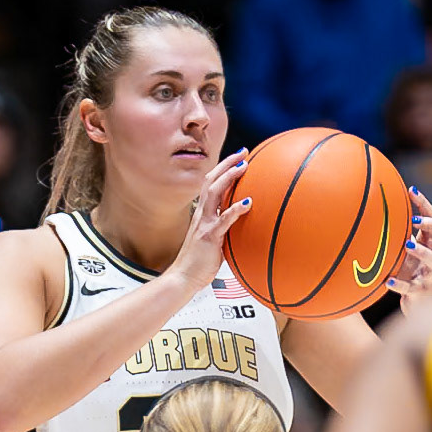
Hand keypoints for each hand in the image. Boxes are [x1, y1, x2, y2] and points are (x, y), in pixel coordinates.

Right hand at [168, 149, 255, 298]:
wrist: (183, 278)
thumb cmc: (198, 263)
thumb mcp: (212, 241)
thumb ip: (223, 229)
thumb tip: (239, 225)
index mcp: (202, 214)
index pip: (211, 184)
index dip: (224, 169)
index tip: (238, 158)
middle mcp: (202, 215)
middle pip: (212, 181)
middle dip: (227, 164)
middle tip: (244, 153)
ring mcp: (205, 224)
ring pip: (215, 193)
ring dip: (230, 177)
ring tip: (245, 166)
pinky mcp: (210, 237)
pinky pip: (223, 219)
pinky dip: (236, 209)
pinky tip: (248, 201)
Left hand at [389, 188, 431, 311]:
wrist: (416, 305)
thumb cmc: (409, 273)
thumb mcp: (402, 252)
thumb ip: (396, 235)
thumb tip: (372, 212)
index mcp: (430, 244)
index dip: (425, 204)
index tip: (411, 190)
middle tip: (416, 220)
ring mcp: (429, 275)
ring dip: (422, 251)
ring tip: (407, 245)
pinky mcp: (420, 292)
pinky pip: (412, 287)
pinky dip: (400, 284)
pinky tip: (387, 281)